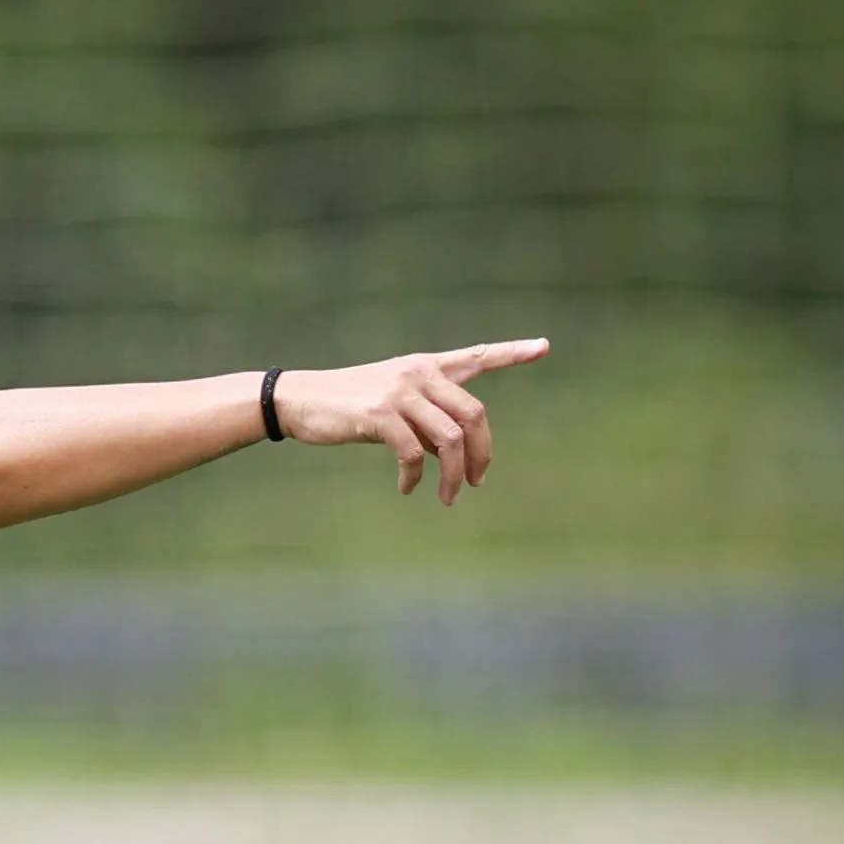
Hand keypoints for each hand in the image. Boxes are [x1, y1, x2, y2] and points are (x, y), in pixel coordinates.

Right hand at [271, 338, 549, 505]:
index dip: (512, 352)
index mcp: (425, 366)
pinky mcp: (379, 415)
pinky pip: (413, 453)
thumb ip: (426, 417)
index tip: (544, 347)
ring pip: (449, 438)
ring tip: (448, 497)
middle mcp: (418, 373)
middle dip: (482, 454)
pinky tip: (408, 489)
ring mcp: (399, 392)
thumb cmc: (347, 406)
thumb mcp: (392, 402)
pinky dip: (415, 478)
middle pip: (473, 414)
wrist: (299, 400)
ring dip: (454, 475)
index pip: (477, 355)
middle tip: (477, 482)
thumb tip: (452, 452)